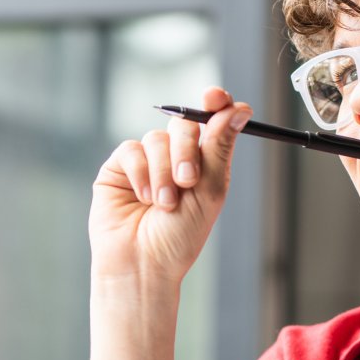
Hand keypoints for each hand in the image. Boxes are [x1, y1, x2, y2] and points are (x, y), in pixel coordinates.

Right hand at [88, 87, 252, 286]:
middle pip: (185, 124)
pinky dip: (141, 174)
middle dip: (187, 150)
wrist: (143, 263)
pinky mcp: (120, 167)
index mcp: (206, 162)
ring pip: (157, 138)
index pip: (212, 120)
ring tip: (164, 204)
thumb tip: (239, 109)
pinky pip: (132, 150)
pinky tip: (142, 199)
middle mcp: (178, 156)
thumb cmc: (180, 236)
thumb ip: (220, 146)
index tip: (216, 97)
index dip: (215, 103)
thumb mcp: (210, 190)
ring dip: (163, 172)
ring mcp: (148, 160)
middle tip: (188, 180)